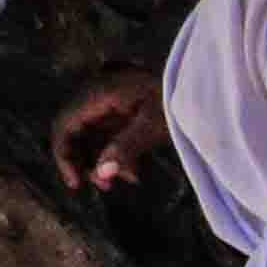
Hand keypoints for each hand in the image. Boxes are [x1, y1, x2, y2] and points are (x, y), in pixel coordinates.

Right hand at [50, 71, 167, 199]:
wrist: (202, 81)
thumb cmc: (178, 98)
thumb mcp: (153, 125)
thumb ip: (124, 149)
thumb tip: (100, 173)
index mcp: (99, 92)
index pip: (65, 125)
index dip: (64, 156)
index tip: (76, 183)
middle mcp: (98, 93)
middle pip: (75, 131)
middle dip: (86, 160)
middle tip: (105, 185)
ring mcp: (110, 99)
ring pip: (92, 134)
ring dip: (103, 159)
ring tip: (126, 178)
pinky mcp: (123, 106)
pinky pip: (109, 132)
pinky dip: (117, 151)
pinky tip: (134, 170)